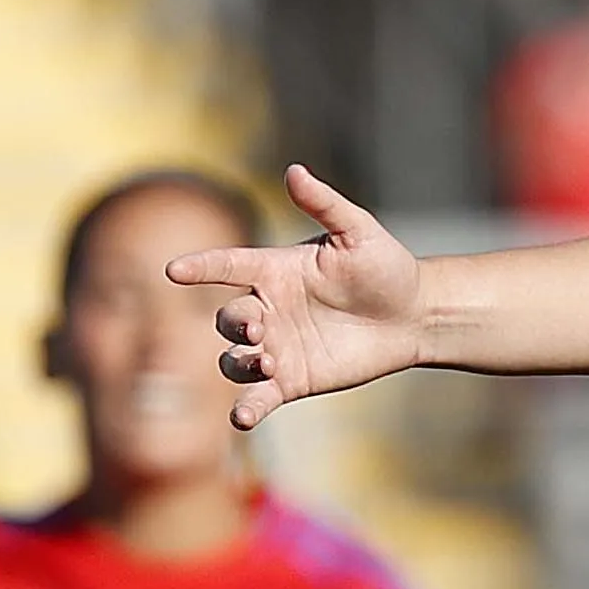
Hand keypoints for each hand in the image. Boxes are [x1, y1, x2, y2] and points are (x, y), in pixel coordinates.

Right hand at [179, 165, 430, 430]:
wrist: (414, 315)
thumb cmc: (385, 266)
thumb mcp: (358, 231)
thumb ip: (324, 204)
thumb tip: (294, 170)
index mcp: (273, 269)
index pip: (226, 265)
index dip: (200, 268)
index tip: (174, 271)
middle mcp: (268, 308)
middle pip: (228, 317)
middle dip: (234, 322)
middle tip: (259, 325)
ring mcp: (276, 346)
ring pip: (234, 358)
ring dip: (240, 363)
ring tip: (266, 365)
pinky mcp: (292, 380)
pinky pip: (258, 396)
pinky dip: (247, 407)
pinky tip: (243, 418)